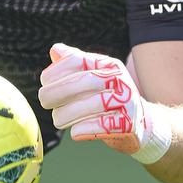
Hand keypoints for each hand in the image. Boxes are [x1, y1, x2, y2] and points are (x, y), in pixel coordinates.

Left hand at [37, 43, 169, 161]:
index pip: (78, 60)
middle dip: (58, 91)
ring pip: (93, 104)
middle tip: (44, 101)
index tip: (44, 81)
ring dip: (68, 113)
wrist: (139, 124)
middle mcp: (119, 80)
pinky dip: (85, 129)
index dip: (56, 70)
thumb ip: (74, 64)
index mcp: (108, 65)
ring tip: (57, 120)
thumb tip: (55, 50)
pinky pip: (104, 125)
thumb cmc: (107, 99)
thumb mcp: (92, 78)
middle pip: (85, 81)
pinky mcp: (129, 124)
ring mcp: (127, 101)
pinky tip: (74, 132)